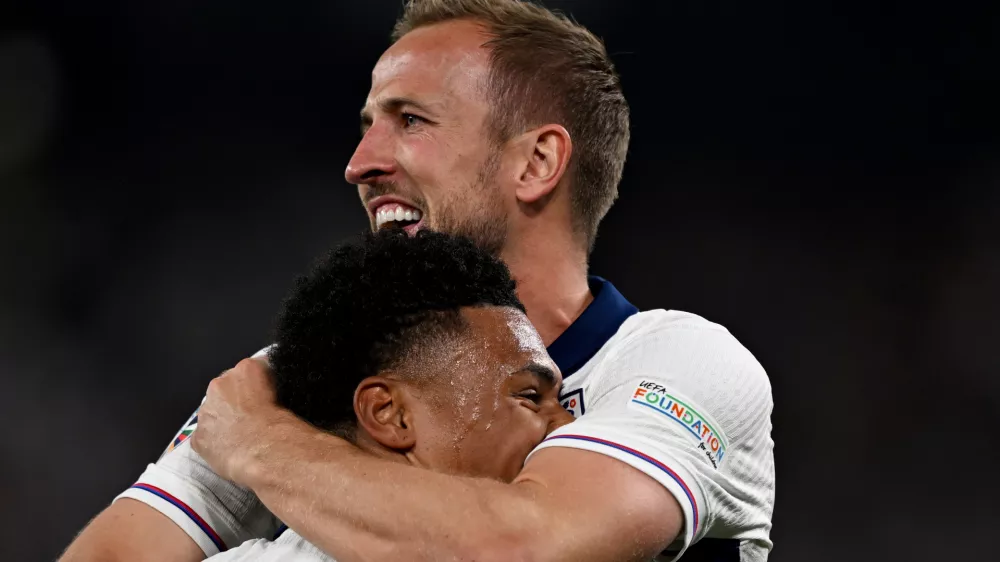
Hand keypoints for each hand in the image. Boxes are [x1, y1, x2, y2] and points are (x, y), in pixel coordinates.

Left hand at [191, 357, 293, 485]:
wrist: (267, 449)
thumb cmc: (282, 422)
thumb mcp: (289, 390)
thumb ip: (276, 384)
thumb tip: (276, 390)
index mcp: (246, 369)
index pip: (252, 370)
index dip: (258, 385)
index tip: (265, 397)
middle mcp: (220, 384)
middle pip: (226, 388)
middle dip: (235, 400)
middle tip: (251, 417)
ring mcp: (206, 411)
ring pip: (213, 412)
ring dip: (223, 420)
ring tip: (241, 435)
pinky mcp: (199, 436)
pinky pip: (206, 437)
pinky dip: (216, 442)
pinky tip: (231, 450)